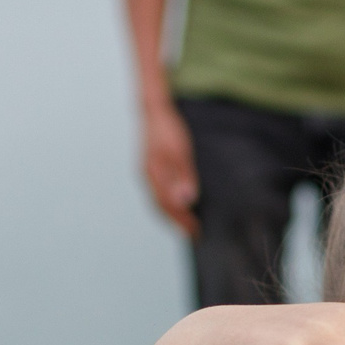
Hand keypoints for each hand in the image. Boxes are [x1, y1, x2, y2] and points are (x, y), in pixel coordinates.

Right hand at [141, 98, 198, 234]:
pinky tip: (177, 204)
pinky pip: (158, 193)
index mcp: (154, 175)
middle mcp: (148, 177)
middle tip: (194, 235)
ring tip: (186, 226)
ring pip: (158, 201)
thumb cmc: (169, 128)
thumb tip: (186, 201)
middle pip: (161, 207)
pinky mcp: (151, 168)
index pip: (168, 206)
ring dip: (172, 216)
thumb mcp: (180, 151)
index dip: (182, 221)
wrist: (153, 109)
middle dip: (177, 223)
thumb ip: (183, 175)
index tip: (196, 232)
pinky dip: (168, 204)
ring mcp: (148, 173)